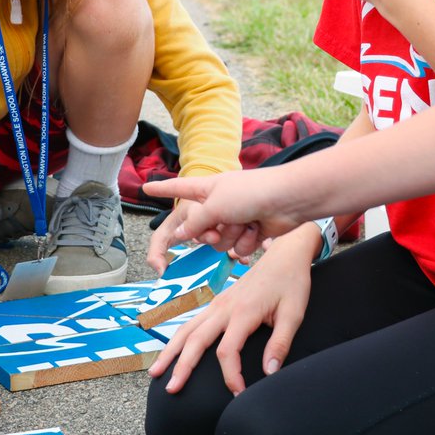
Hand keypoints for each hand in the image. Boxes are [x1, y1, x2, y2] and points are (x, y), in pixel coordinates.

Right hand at [143, 169, 305, 254]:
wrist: (287, 200)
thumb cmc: (251, 193)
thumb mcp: (215, 205)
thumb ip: (196, 223)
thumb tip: (181, 235)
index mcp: (207, 189)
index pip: (178, 188)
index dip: (162, 189)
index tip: (146, 187)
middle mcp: (219, 204)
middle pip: (199, 229)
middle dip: (209, 232)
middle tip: (220, 226)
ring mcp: (235, 218)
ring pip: (219, 243)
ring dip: (231, 236)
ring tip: (245, 222)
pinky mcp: (249, 232)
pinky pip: (237, 248)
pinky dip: (246, 241)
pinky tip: (258, 230)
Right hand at [148, 229, 316, 394]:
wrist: (285, 255)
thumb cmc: (292, 283)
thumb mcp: (294, 314)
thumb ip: (280, 344)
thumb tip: (269, 373)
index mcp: (243, 312)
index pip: (227, 352)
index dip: (231, 377)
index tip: (239, 395)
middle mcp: (223, 307)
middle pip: (195, 340)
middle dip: (181, 367)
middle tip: (170, 390)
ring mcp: (217, 303)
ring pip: (186, 329)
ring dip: (170, 351)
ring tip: (155, 372)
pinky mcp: (217, 303)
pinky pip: (191, 322)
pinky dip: (178, 339)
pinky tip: (172, 351)